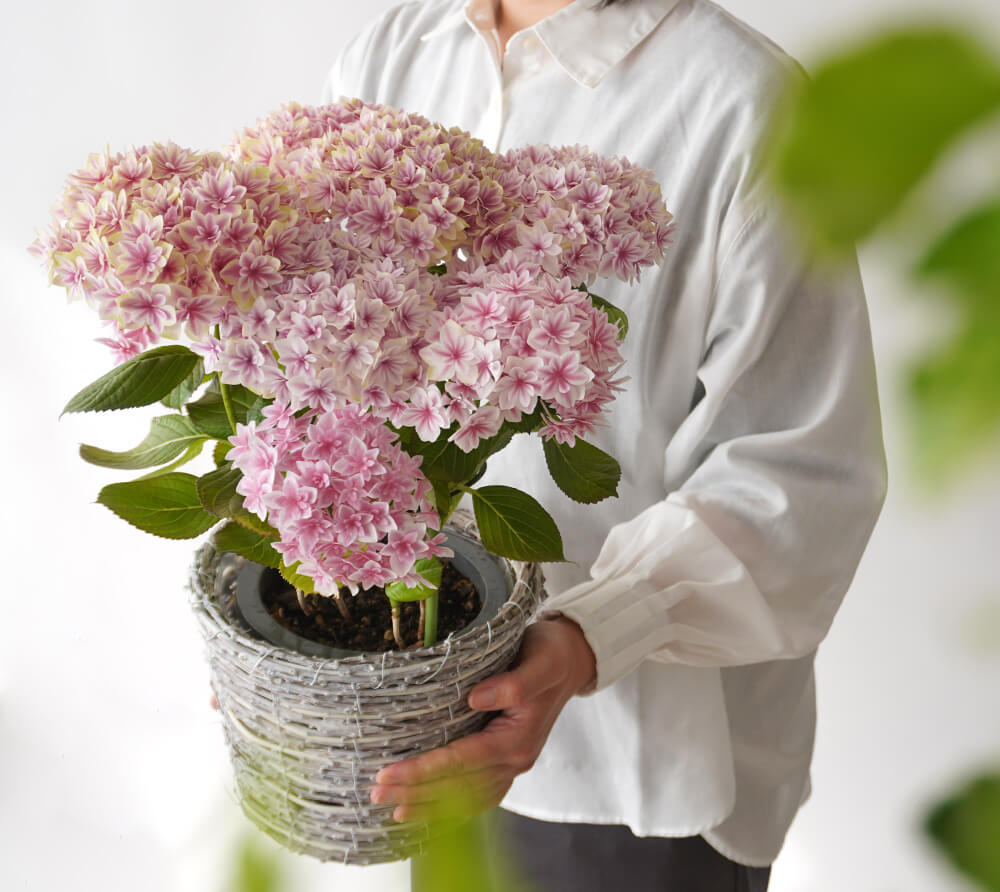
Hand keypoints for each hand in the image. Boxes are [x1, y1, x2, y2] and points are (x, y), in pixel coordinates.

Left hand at [369, 616, 595, 822]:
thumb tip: (476, 698)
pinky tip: (429, 808)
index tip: (389, 773)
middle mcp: (516, 759)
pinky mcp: (507, 760)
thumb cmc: (552, 654)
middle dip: (416, 793)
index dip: (424, 770)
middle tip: (376, 794)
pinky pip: (478, 793)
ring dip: (431, 806)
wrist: (572, 659)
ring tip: (396, 811)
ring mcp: (513, 764)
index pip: (463, 761)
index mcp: (519, 738)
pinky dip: (452, 805)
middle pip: (460, 786)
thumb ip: (514, 683)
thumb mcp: (540, 661)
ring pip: (468, 797)